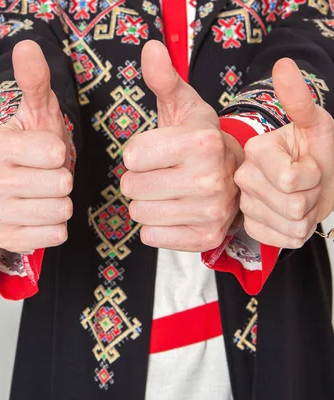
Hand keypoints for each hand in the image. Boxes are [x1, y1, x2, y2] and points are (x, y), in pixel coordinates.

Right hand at [0, 40, 72, 252]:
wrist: (24, 182)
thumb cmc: (35, 145)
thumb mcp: (39, 110)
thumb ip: (34, 80)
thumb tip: (27, 46)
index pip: (54, 154)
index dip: (59, 152)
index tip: (45, 151)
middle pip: (60, 185)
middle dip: (62, 179)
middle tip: (47, 174)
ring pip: (59, 212)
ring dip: (61, 203)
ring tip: (45, 193)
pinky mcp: (3, 239)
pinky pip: (53, 237)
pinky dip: (56, 227)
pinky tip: (41, 214)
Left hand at [120, 41, 242, 251]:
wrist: (234, 174)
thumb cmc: (199, 139)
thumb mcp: (183, 105)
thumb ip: (163, 78)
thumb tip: (150, 49)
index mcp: (200, 143)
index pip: (131, 157)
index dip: (137, 153)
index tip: (157, 150)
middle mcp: (208, 179)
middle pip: (131, 187)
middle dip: (138, 178)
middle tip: (161, 172)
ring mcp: (209, 212)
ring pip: (138, 214)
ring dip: (145, 202)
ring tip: (167, 190)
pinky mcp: (204, 238)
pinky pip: (150, 237)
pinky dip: (154, 226)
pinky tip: (173, 210)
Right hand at [234, 59, 333, 247]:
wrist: (319, 181)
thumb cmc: (318, 153)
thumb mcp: (317, 126)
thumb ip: (299, 100)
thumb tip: (284, 64)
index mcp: (255, 152)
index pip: (291, 179)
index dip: (313, 175)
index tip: (310, 164)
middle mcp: (242, 178)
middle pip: (292, 204)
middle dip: (312, 196)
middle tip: (307, 183)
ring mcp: (243, 205)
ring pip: (290, 224)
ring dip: (308, 214)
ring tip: (301, 197)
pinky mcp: (249, 227)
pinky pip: (282, 239)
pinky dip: (296, 231)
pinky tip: (291, 216)